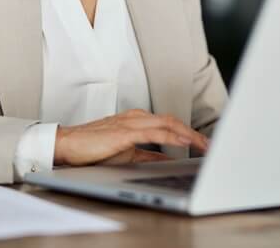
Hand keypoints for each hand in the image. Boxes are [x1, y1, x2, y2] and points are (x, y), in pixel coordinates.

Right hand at [53, 109, 209, 166]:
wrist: (68, 145)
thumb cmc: (93, 148)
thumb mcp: (128, 153)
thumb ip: (149, 156)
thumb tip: (168, 161)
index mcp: (137, 120)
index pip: (170, 124)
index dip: (189, 133)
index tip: (204, 144)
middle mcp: (137, 117)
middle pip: (173, 121)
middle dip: (195, 133)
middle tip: (210, 145)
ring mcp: (131, 122)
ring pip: (168, 124)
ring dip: (189, 135)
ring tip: (204, 145)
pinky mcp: (125, 132)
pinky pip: (155, 132)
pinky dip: (173, 136)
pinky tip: (184, 143)